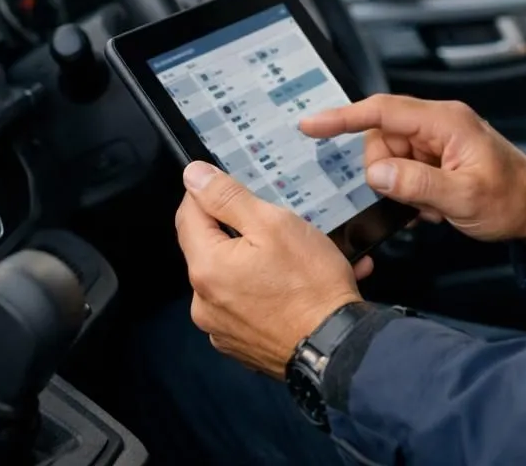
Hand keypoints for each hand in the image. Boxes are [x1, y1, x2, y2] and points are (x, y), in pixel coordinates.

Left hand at [174, 161, 370, 378]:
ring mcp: (222, 328)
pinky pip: (250, 305)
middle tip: (285, 229)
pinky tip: (305, 287)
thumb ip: (227, 197)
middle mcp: (203, 302)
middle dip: (245, 232)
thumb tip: (193, 176)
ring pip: (235, 277)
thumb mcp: (272, 224)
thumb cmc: (310, 285)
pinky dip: (272, 292)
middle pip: (213, 248)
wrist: (337, 349)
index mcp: (205, 268)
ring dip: (263, 264)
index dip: (209, 193)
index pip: (188, 214)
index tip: (235, 189)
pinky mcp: (242, 345)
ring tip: (308, 260)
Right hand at [301, 95, 525, 257]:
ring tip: (434, 204)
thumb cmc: (513, 200)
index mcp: (446, 122)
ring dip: (404, 186)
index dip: (342, 117)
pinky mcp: (438, 157)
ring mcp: (438, 140)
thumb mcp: (464, 198)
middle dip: (388, 173)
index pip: (382, 112)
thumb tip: (377, 173)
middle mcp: (440, 124)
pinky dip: (412, 191)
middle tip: (418, 199)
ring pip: (390, 158)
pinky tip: (436, 205)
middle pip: (381, 139)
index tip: (311, 125)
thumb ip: (417, 184)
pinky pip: (405, 169)